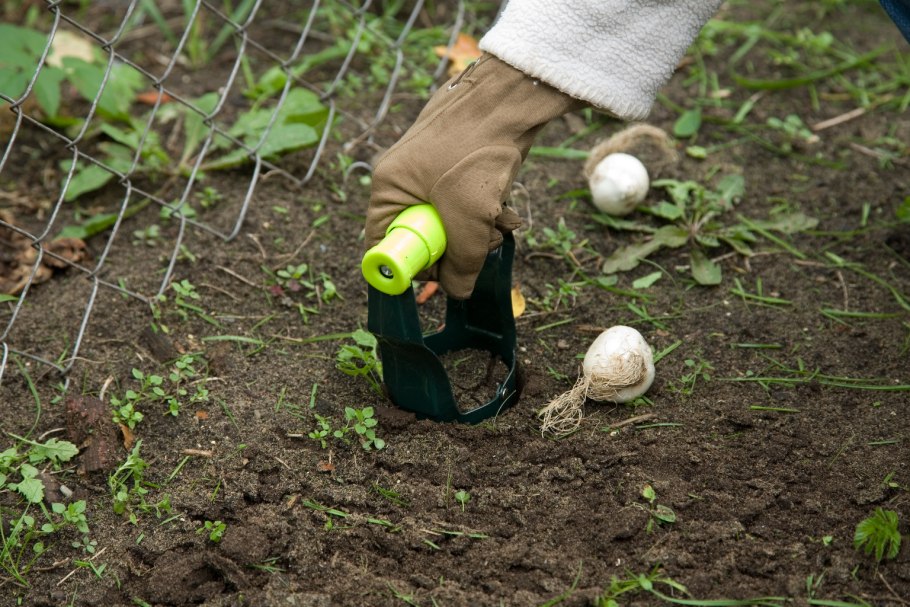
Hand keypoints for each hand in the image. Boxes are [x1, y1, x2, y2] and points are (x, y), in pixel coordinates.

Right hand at [365, 53, 583, 298]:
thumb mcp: (468, 218)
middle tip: (481, 244)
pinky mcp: (458, 169)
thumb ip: (461, 263)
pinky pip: (467, 207)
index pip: (383, 245)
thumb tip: (456, 292)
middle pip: (423, 239)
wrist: (510, 96)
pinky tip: (505, 204)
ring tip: (499, 218)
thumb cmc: (477, 150)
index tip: (440, 276)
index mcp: (388, 188)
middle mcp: (403, 181)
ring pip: (451, 226)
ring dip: (479, 231)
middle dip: (457, 248)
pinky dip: (487, 211)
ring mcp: (431, 174)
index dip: (411, 267)